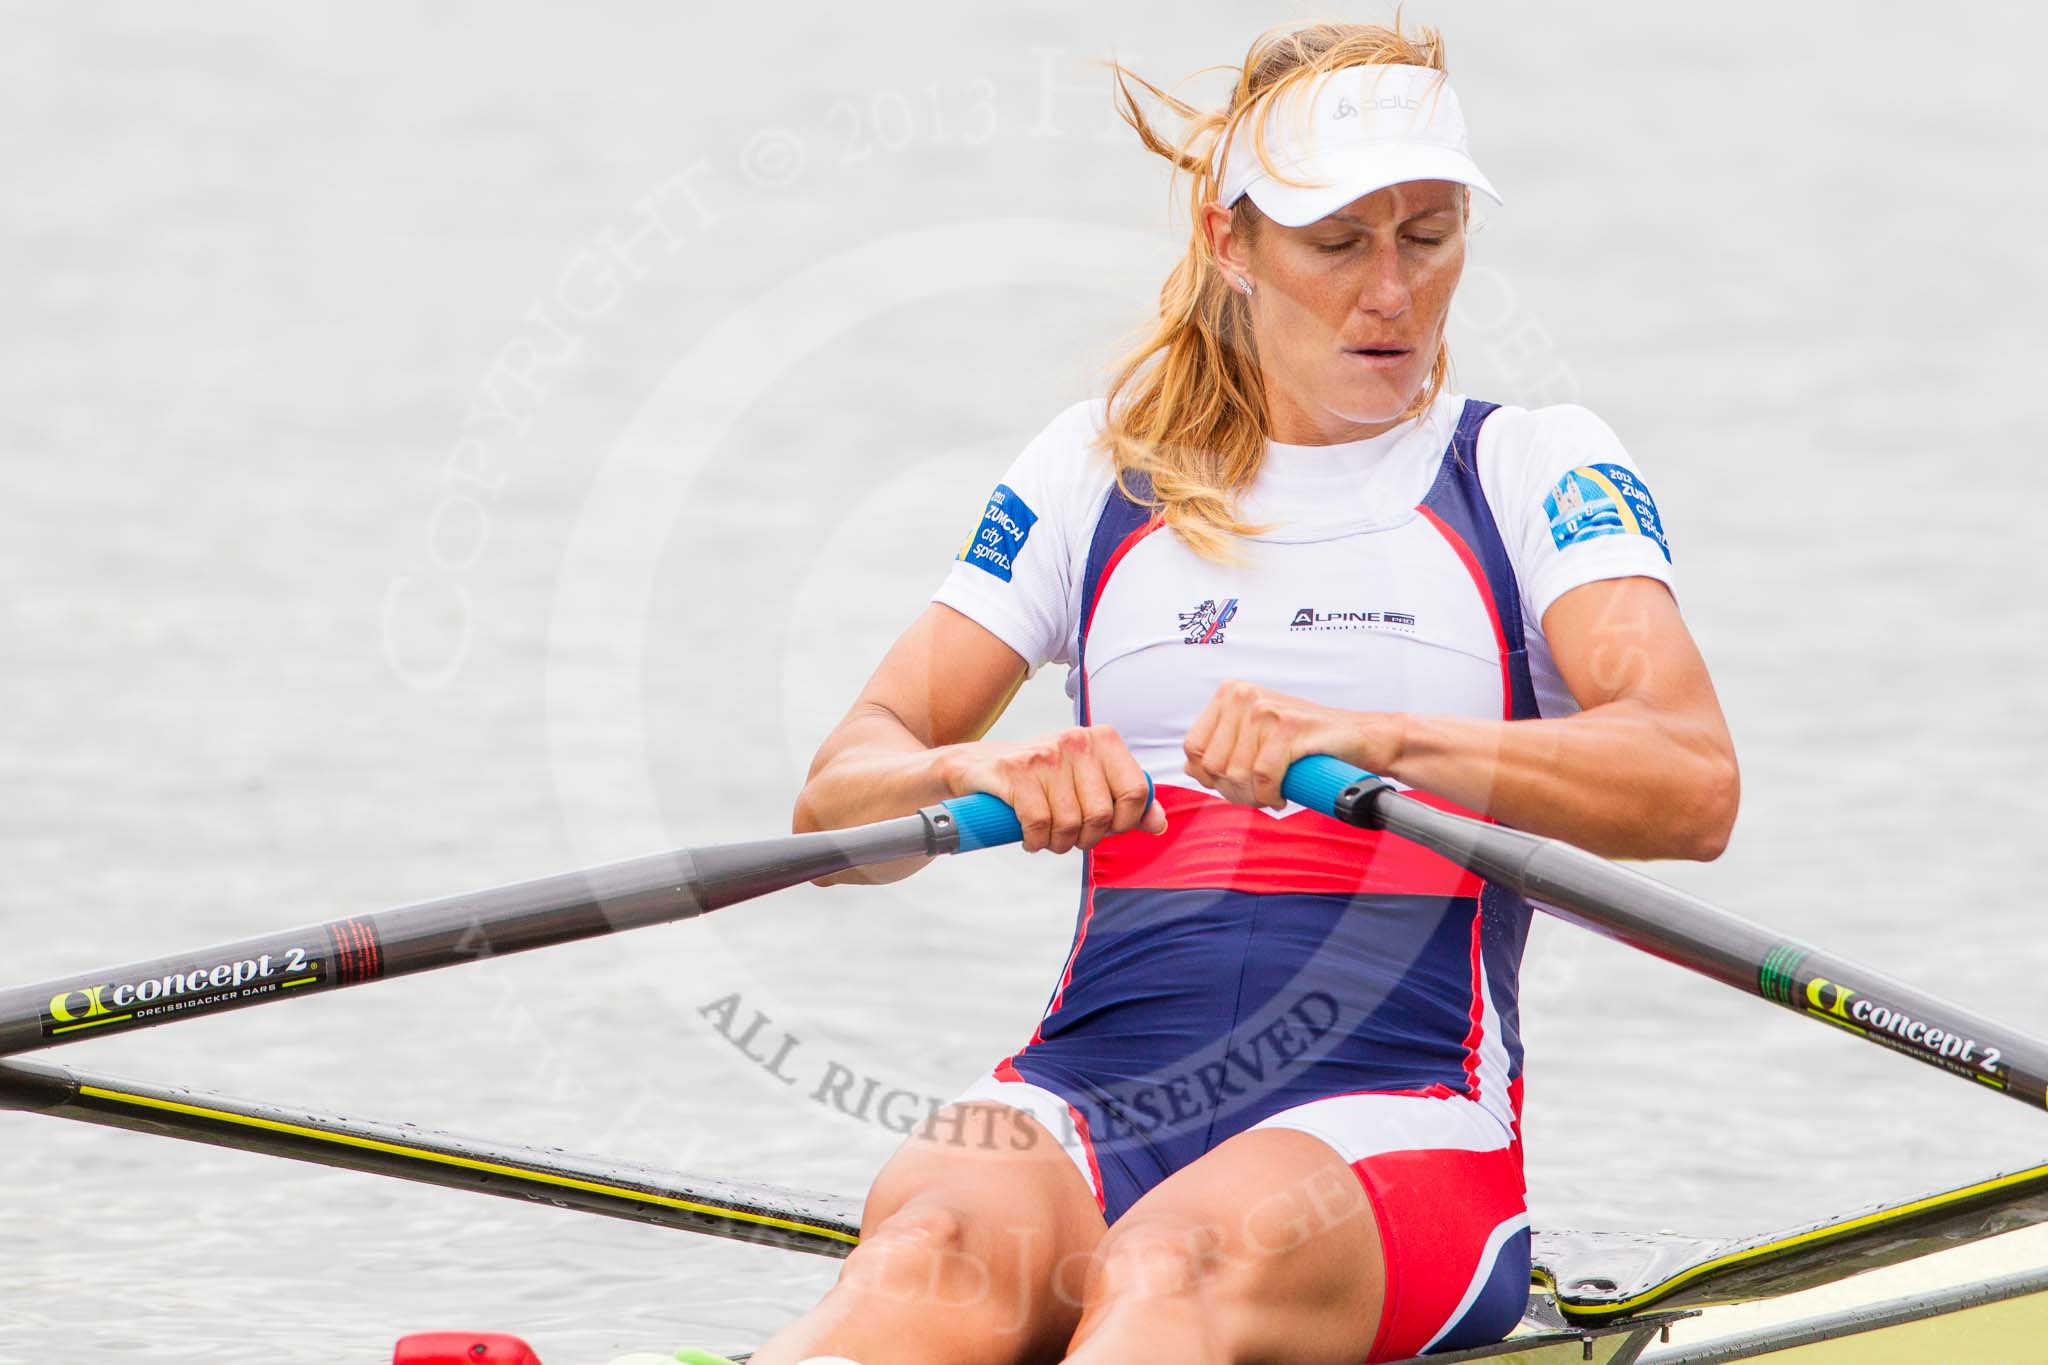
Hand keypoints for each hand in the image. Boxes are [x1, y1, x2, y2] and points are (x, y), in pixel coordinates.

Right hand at [942, 726, 1166, 853]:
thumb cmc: (1041, 779)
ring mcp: (1045, 754)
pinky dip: (1034, 840)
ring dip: (1057, 843)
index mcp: (1103, 740)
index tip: (1105, 828)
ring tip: (1047, 836)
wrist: (978, 767)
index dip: (1124, 822)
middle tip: (1069, 836)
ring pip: (1069, 823)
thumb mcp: (1088, 781)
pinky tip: (1029, 836)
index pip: (1135, 792)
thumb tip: (1159, 824)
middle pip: (1101, 815)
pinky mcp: (1016, 771)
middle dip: (1085, 839)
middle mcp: (1077, 741)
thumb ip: (1127, 801)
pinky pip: (1039, 824)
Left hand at [1183, 681, 1396, 808]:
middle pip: (1214, 764)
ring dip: (1254, 796)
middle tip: (1258, 796)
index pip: (1194, 748)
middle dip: (1234, 791)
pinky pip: (1265, 776)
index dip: (1208, 777)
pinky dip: (1272, 794)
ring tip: (1271, 795)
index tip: (1232, 786)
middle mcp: (1243, 695)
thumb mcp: (1255, 738)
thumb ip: (1223, 748)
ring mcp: (1265, 708)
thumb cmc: (1306, 741)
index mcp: (1229, 694)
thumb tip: (1190, 767)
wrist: (1358, 737)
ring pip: (1238, 773)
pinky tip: (1283, 795)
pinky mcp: (1289, 725)